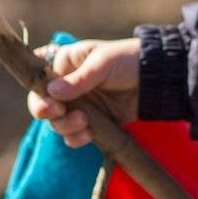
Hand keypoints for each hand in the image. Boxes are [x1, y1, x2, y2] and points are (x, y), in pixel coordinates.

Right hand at [27, 37, 141, 146]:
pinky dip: (76, 138)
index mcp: (66, 64)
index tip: (50, 103)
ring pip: (58, 122)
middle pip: (43, 104)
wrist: (158, 79)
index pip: (40, 80)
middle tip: (59, 113)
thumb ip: (78, 79)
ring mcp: (80, 105)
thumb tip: (51, 92)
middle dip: (48, 112)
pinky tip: (89, 134)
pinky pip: (74, 135)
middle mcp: (68, 86)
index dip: (39, 94)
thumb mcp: (102, 63)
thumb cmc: (128, 60)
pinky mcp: (93, 121)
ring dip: (65, 126)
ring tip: (84, 122)